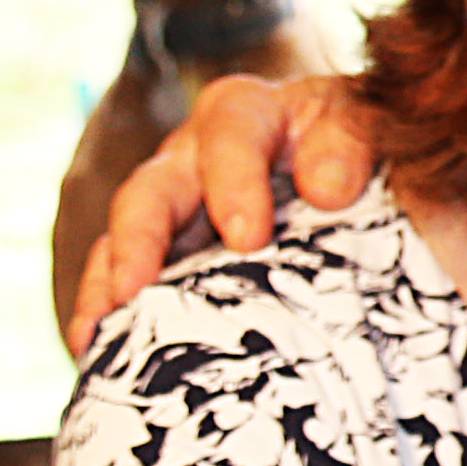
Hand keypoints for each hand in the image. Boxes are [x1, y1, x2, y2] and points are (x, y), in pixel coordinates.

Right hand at [67, 71, 378, 343]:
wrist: (374, 186)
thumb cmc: (369, 156)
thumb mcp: (372, 133)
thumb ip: (352, 147)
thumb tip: (325, 186)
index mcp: (254, 115)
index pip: (231, 130)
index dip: (233, 180)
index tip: (249, 236)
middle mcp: (197, 155)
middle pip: (154, 187)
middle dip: (142, 237)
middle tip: (137, 286)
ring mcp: (174, 207)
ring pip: (125, 239)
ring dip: (108, 283)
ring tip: (98, 330)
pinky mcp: (165, 255)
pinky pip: (118, 279)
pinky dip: (103, 314)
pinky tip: (92, 350)